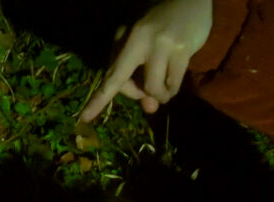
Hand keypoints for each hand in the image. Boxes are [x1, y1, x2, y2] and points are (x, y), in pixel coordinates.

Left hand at [79, 0, 212, 121]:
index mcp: (123, 37)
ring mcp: (160, 44)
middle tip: (148, 90)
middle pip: (127, 84)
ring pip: (153, 89)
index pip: (110, 73)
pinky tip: (175, 76)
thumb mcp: (142, 48)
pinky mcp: (181, 49)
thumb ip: (139, 77)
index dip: (98, 98)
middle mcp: (138, 39)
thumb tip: (150, 107)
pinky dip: (173, 88)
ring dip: (160, 94)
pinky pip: (173, 84)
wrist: (189, 1)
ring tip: (166, 84)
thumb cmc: (161, 27)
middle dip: (137, 93)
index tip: (84, 118)